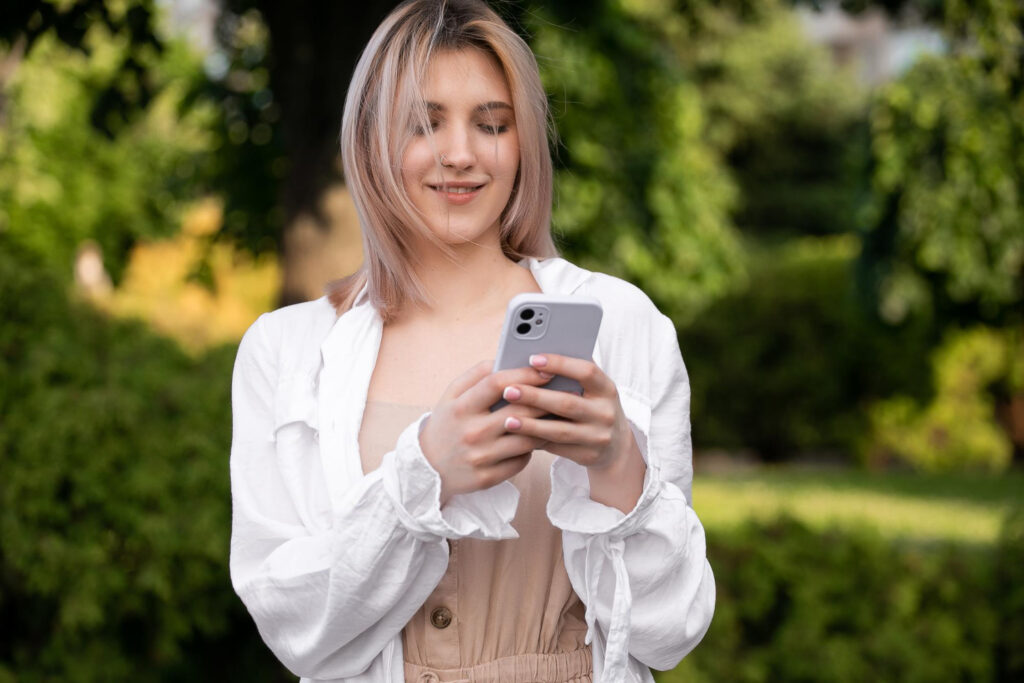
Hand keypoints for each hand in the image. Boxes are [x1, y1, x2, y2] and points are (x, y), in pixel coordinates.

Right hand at [419, 360, 552, 505]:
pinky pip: (521, 461)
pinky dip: (531, 450)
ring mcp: (480, 457)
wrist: (427, 469)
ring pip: (526, 439)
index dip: (525, 374)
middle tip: (565, 392)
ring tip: (557, 416)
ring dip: (545, 426)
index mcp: (461, 407)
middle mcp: (471, 432)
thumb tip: (504, 358)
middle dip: (545, 399)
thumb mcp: (451, 395)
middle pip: (519, 411)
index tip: (547, 370)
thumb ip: (476, 374)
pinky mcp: (488, 478)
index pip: (497, 383)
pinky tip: (536, 441)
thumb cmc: (447, 424)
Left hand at [500, 353, 645, 511]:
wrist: (616, 448)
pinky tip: (516, 437)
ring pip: (559, 430)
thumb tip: (537, 356)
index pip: (586, 371)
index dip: (560, 364)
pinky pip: (556, 448)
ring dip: (530, 425)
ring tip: (506, 419)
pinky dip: (535, 441)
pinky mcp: (588, 455)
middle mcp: (605, 412)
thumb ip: (572, 372)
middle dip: (535, 396)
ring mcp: (598, 436)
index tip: (533, 359)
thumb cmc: (593, 407)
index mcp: (606, 388)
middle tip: (508, 390)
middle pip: (567, 403)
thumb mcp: (592, 389)